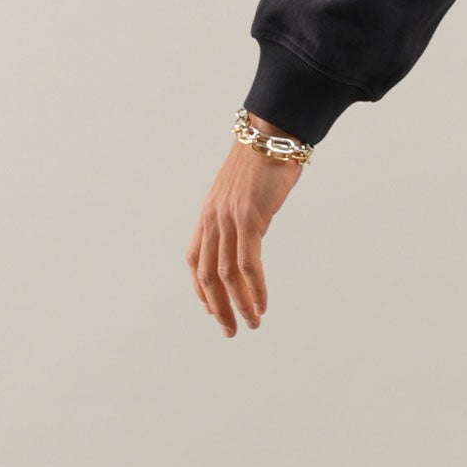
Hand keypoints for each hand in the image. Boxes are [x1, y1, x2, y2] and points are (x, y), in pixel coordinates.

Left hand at [187, 116, 303, 333]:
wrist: (271, 135)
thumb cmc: (263, 162)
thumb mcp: (243, 194)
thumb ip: (240, 216)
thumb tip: (249, 233)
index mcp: (208, 215)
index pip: (195, 261)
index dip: (201, 291)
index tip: (213, 312)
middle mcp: (212, 220)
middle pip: (207, 275)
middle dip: (218, 308)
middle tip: (230, 332)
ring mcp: (229, 220)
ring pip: (227, 275)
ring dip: (239, 305)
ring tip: (252, 324)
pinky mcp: (249, 219)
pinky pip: (248, 263)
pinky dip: (255, 288)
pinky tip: (263, 304)